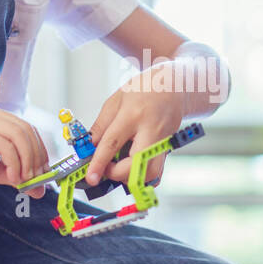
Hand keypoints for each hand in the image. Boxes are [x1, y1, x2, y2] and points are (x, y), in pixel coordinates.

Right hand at [0, 101, 47, 193]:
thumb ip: (17, 175)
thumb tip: (40, 189)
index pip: (28, 129)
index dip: (40, 151)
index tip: (44, 174)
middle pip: (27, 130)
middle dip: (37, 157)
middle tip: (37, 179)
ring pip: (20, 135)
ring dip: (28, 161)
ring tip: (24, 180)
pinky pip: (5, 145)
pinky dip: (14, 163)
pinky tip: (12, 177)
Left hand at [84, 63, 185, 186]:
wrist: (173, 86)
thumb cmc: (144, 90)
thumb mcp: (115, 101)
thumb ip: (101, 126)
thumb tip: (89, 148)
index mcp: (133, 114)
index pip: (112, 144)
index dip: (99, 163)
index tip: (90, 177)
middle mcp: (150, 130)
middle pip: (135, 164)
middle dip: (116, 174)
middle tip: (107, 167)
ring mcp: (162, 141)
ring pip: (149, 174)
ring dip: (130, 177)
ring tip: (120, 166)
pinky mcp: (168, 149)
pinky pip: (157, 172)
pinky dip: (142, 176)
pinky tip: (133, 166)